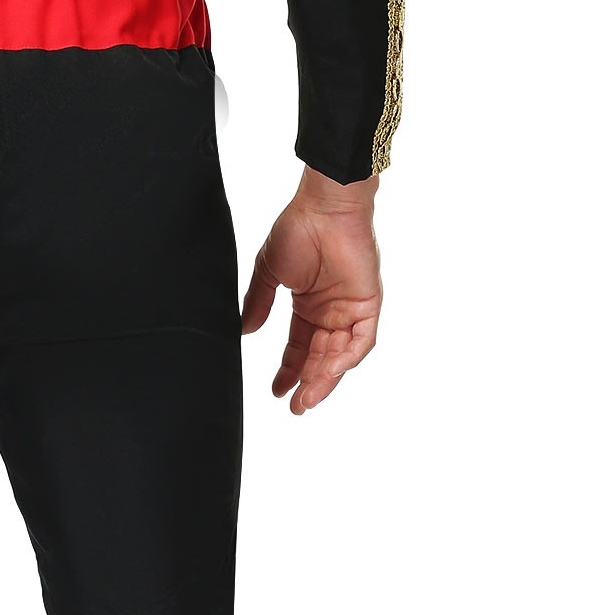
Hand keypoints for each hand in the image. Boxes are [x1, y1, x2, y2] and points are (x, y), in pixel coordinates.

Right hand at [241, 169, 382, 414]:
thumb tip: (246, 332)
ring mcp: (350, 310)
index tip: (275, 390)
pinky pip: (362, 340)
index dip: (288, 371)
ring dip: (326, 378)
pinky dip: (347, 358)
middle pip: (321, 358)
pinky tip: (329, 372)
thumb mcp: (269, 272)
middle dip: (308, 384)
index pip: (299, 348)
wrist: (322, 208)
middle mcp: (331, 313)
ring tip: (307, 398)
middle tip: (295, 406)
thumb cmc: (297, 230)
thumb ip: (259, 304)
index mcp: (308, 306)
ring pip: (341, 355)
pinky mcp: (368, 304)